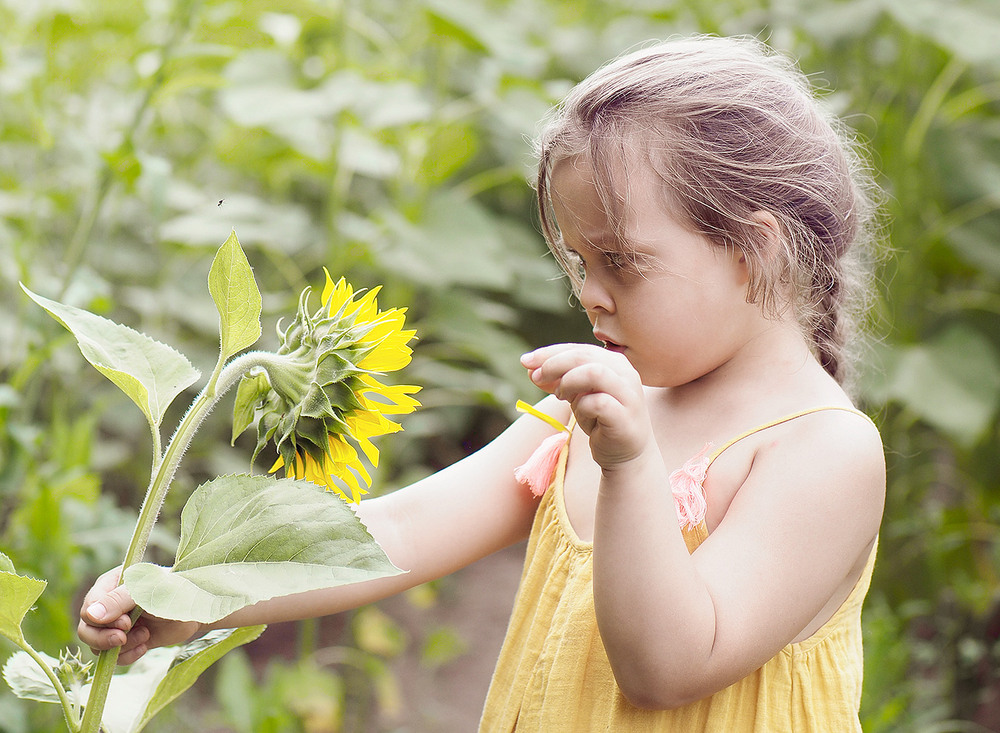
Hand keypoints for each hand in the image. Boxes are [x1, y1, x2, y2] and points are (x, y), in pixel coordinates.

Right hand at [78, 567, 201, 664]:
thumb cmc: (175, 590)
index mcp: (112, 584)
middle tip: (124, 638)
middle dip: (104, 638)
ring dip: (120, 647)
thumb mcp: (147, 592)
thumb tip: (90, 615)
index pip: (88, 608)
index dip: (101, 620)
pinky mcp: (129, 640)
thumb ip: (119, 601)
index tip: (126, 622)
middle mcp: (110, 604)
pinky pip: (114, 657)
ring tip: (144, 636)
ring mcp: (119, 623)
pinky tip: (145, 646)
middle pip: (86, 629)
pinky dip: (127, 656)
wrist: (199, 610)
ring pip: (97, 646)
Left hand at [521, 343, 654, 469]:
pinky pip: (599, 403)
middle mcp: (625, 374)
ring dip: (569, 381)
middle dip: (554, 364)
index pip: (578, 348)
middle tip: (536, 378)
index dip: (550, 352)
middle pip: (584, 356)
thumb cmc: (600, 420)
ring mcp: (628, 395)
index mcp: (614, 363)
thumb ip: (558, 380)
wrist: (626, 454)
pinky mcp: (625, 417)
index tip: (526, 361)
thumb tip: (529, 367)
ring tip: (560, 395)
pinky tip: (580, 413)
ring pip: (594, 373)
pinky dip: (582, 406)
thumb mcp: (576, 396)